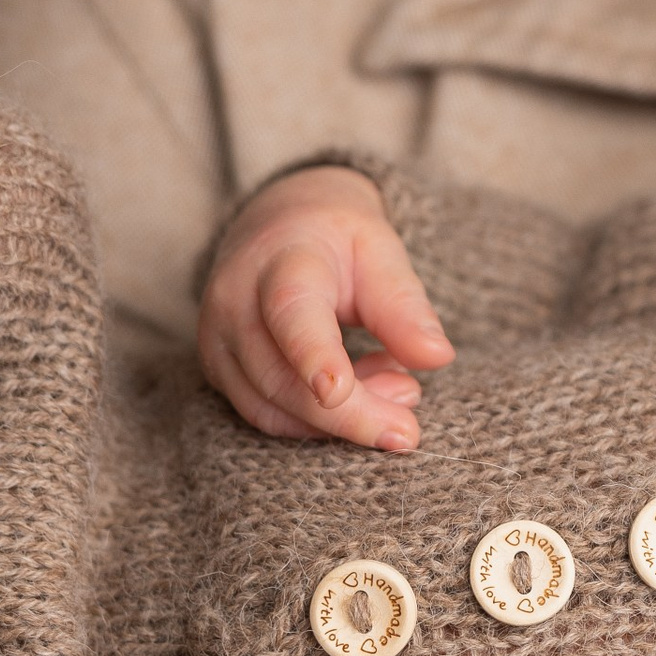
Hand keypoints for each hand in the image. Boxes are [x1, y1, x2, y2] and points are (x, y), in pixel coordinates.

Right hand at [198, 166, 453, 451]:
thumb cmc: (338, 239)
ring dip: (339, 421)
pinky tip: (360, 393)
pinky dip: (317, 421)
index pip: (290, 312)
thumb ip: (404, 307)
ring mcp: (219, 340)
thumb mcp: (381, 252)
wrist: (281, 224)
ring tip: (397, 391)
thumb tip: (437, 358)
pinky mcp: (220, 370)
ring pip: (271, 407)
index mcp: (281, 261)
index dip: (313, 355)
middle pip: (281, 377)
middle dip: (349, 414)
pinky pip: (266, 414)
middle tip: (408, 431)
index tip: (339, 392)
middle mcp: (235, 303)